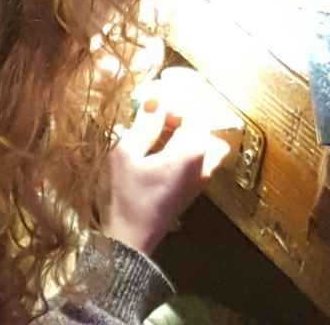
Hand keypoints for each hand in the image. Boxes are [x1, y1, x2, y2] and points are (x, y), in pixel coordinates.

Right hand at [97, 92, 231, 255]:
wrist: (131, 239)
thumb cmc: (126, 195)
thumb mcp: (126, 153)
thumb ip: (145, 124)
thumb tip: (157, 99)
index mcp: (191, 151)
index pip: (195, 110)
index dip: (176, 96)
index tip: (154, 91)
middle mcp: (203, 162)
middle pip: (202, 124)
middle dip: (180, 111)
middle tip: (152, 107)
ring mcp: (200, 177)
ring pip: (203, 140)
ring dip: (183, 128)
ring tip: (156, 126)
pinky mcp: (192, 187)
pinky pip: (198, 156)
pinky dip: (182, 144)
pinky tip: (156, 146)